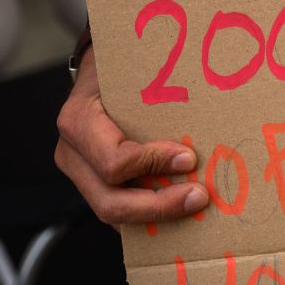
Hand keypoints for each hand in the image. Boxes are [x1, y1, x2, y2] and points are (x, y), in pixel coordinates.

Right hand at [54, 44, 209, 223]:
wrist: (100, 71)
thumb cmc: (120, 68)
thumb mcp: (134, 71)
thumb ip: (158, 93)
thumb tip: (212, 107)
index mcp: (78, 122)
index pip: (114, 161)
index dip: (153, 164)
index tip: (189, 158)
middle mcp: (72, 153)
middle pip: (110, 202)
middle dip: (159, 206)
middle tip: (199, 197)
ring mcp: (80, 174)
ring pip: (114, 213)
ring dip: (158, 216)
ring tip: (193, 206)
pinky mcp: (92, 186)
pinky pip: (120, 212)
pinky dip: (151, 217)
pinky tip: (180, 210)